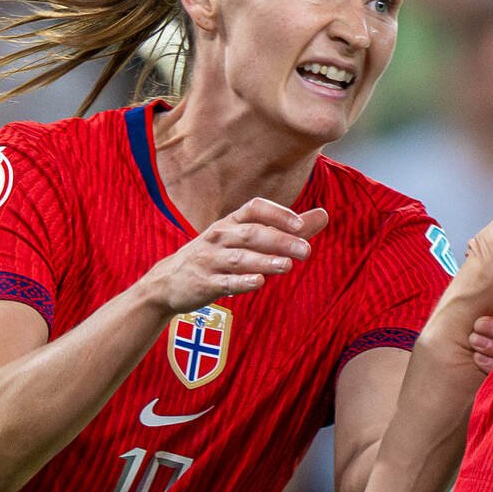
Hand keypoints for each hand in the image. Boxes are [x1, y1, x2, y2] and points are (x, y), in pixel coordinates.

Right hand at [141, 199, 328, 313]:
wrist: (168, 282)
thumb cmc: (216, 255)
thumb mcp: (245, 236)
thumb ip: (287, 228)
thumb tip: (324, 215)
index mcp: (231, 221)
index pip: (255, 208)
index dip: (278, 213)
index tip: (300, 224)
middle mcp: (220, 236)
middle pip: (252, 233)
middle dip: (280, 240)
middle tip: (306, 250)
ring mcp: (210, 260)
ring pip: (239, 258)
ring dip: (264, 261)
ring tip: (287, 265)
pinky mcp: (204, 283)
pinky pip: (223, 282)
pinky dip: (240, 282)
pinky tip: (257, 283)